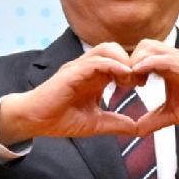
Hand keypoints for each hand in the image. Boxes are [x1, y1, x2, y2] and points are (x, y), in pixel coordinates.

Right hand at [0, 42, 149, 142]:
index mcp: (95, 78)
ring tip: (132, 77)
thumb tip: (136, 129)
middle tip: (140, 79)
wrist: (35, 120)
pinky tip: (123, 76)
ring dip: (123, 60)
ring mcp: (79, 67)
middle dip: (132, 61)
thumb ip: (115, 123)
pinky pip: (96, 61)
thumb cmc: (59, 119)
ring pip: (107, 49)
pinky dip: (112, 65)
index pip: (119, 62)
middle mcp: (88, 68)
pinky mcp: (72, 71)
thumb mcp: (95, 123)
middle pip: (115, 49)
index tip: (144, 83)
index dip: (135, 69)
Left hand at [130, 40, 178, 134]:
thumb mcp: (173, 115)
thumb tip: (136, 131)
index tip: (123, 84)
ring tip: (133, 82)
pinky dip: (148, 64)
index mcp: (169, 66)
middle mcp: (174, 58)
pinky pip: (164, 58)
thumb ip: (154, 120)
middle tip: (126, 82)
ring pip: (150, 47)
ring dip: (136, 62)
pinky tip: (140, 76)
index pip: (142, 55)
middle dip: (129, 61)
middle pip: (142, 46)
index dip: (128, 67)